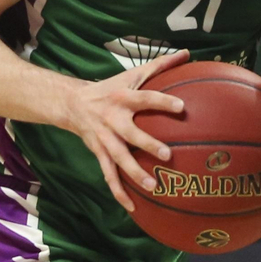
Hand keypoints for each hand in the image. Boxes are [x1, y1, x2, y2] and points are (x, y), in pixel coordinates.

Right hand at [62, 49, 188, 213]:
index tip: (181, 107)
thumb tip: (186, 53)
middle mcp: (112, 118)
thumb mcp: (132, 74)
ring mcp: (104, 138)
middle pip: (130, 133)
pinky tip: (133, 207)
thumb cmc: (111, 87)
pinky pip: (109, 176)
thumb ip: (160, 66)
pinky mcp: (99, 153)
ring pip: (118, 158)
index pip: (145, 98)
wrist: (74, 103)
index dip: (162, 102)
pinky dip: (119, 192)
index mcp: (123, 97)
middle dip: (147, 144)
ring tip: (152, 186)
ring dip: (133, 173)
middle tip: (167, 155)